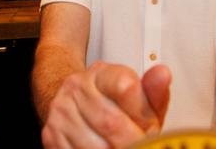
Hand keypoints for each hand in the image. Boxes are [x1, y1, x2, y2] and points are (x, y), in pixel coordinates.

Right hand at [41, 62, 170, 148]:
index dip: (143, 116)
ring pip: (96, 146)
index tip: (151, 128)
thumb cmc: (114, 103)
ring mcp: (61, 111)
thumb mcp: (138, 94)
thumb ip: (153, 90)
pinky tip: (107, 148)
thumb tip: (163, 74)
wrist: (76, 104)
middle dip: (133, 142)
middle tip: (142, 144)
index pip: (126, 87)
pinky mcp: (52, 135)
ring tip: (124, 146)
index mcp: (102, 73)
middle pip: (112, 123)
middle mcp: (77, 87)